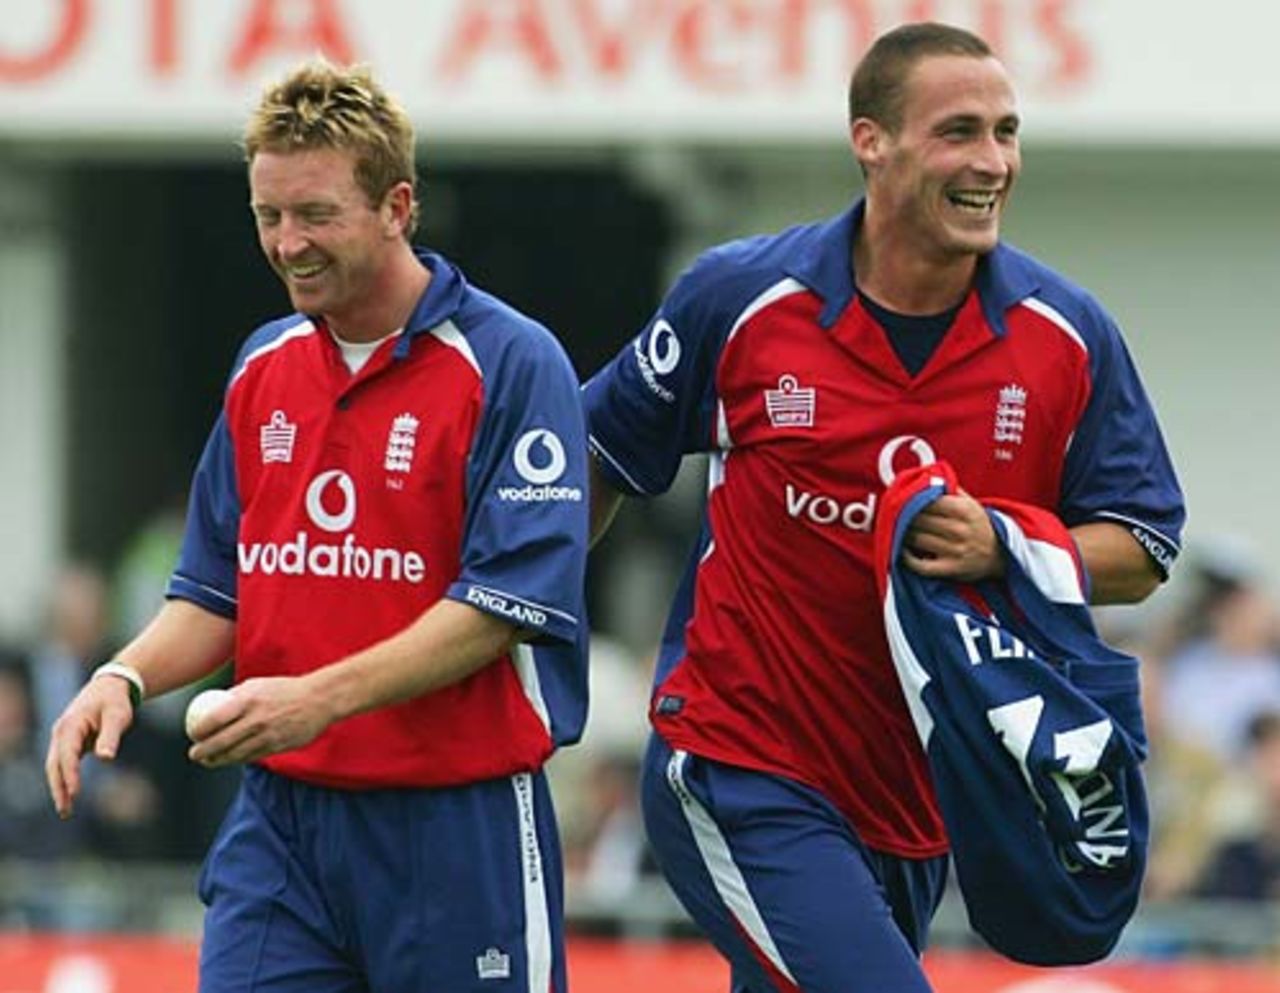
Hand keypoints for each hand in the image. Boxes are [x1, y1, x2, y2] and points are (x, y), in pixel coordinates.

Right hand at [46, 675, 135, 818]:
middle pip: (54, 765)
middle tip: (65, 810)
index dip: (71, 774)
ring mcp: (62, 739)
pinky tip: (70, 795)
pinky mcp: (69, 743)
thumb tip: (106, 758)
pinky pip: (63, 764)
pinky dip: (64, 779)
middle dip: (58, 788)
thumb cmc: (115, 701)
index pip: (67, 754)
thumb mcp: (118, 715)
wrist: (110, 687)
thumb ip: (111, 736)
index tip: (76, 793)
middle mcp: (61, 733)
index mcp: (71, 725)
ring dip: (59, 787)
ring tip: (65, 810)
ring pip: (55, 767)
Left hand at [187, 675, 333, 766]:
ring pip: (235, 754)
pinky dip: (238, 759)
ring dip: (217, 760)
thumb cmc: (285, 689)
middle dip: (202, 752)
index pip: (213, 720)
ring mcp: (267, 735)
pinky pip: (252, 757)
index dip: (198, 731)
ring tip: (209, 761)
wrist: (318, 699)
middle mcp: (255, 720)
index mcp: (247, 701)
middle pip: (220, 742)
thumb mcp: (258, 685)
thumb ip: (236, 696)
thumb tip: (213, 706)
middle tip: (194, 754)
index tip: (193, 734)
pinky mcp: (277, 746)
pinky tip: (231, 759)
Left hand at [902, 492, 1003, 582]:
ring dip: (902, 534)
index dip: (910, 500)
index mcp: (963, 509)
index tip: (901, 500)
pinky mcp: (950, 569)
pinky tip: (903, 551)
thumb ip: (949, 489)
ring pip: (916, 539)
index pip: (926, 501)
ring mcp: (954, 550)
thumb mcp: (971, 503)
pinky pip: (920, 565)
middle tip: (895, 516)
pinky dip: (906, 558)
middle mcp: (959, 529)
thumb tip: (925, 476)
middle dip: (903, 517)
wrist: (999, 556)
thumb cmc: (978, 525)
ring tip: (898, 530)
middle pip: (918, 519)